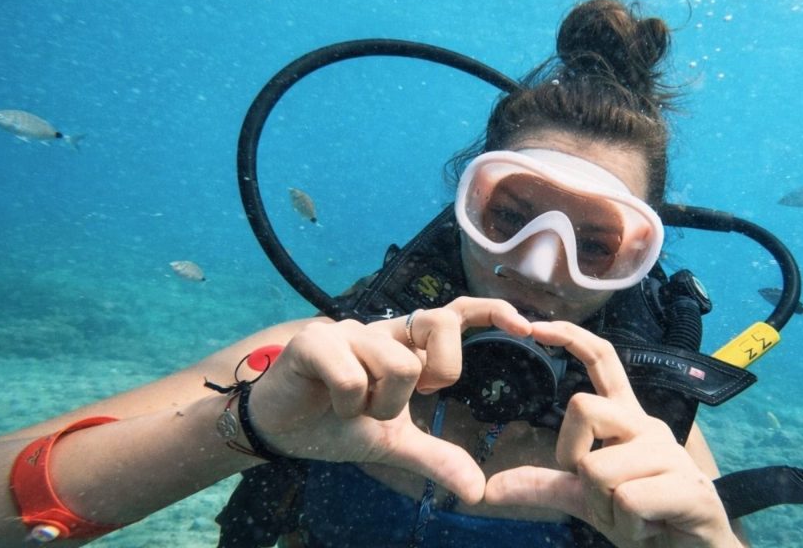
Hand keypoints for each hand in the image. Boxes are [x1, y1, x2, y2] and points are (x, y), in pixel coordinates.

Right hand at [247, 297, 531, 504]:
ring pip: (397, 363)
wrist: (278, 430)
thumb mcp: (392, 443)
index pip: (453, 314)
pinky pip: (352, 374)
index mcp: (404, 344)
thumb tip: (477, 491)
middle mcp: (381, 329)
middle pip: (437, 329)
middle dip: (430, 375)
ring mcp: (347, 330)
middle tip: (399, 401)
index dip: (489, 311)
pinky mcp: (313, 341)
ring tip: (354, 410)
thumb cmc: (336, 425)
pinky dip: (348, 404)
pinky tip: (331, 407)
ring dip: (379, 403)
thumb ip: (435, 458)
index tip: (524, 325)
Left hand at [483, 321, 740, 547]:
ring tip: (633, 518)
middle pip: (582, 408)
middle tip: (600, 493)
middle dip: (573, 460)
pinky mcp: (689, 488)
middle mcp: (648, 426)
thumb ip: (544, 487)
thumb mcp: (587, 501)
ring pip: (598, 468)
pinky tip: (649, 528)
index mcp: (627, 420)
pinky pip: (628, 500)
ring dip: (604, 507)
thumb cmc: (644, 521)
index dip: (571, 338)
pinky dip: (628, 525)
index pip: (603, 360)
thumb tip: (490, 488)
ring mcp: (671, 454)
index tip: (535, 326)